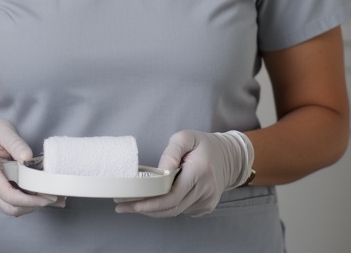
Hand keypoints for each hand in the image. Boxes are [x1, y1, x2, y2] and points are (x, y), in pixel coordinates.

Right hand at [0, 119, 62, 215]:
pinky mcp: (0, 193)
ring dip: (34, 206)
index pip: (7, 194)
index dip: (28, 199)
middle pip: (11, 207)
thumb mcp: (2, 130)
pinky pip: (15, 203)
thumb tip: (27, 158)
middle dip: (34, 205)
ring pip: (14, 209)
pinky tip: (46, 195)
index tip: (47, 195)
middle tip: (54, 196)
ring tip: (55, 196)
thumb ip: (15, 143)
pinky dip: (31, 202)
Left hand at [115, 130, 252, 217]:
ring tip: (131, 204)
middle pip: (170, 208)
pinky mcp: (205, 208)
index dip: (149, 202)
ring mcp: (207, 202)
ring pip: (174, 212)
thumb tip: (160, 171)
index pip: (172, 195)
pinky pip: (180, 211)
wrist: (229, 157)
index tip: (128, 201)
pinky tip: (153, 201)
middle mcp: (206, 190)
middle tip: (121, 206)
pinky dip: (165, 208)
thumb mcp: (186, 137)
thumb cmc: (203, 145)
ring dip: (152, 210)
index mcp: (200, 171)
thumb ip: (170, 152)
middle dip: (143, 208)